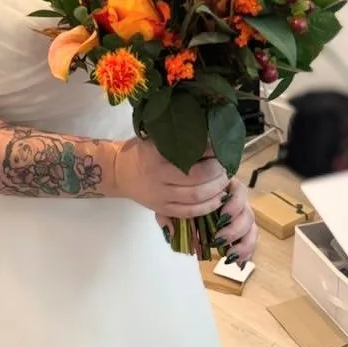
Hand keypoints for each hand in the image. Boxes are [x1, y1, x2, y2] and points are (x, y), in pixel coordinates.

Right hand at [113, 137, 229, 217]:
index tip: (221, 147)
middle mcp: (157, 177)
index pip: (189, 155)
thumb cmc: (142, 151)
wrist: (120, 172)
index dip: (209, 152)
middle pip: (196, 179)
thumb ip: (179, 139)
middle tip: (227, 164)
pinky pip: (189, 212)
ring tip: (225, 179)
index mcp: (156, 156)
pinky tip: (219, 198)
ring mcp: (160, 196)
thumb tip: (211, 134)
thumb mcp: (156, 139)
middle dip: (217, 173)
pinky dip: (208, 206)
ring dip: (216, 189)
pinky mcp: (162, 209)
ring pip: (196, 197)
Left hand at [156, 177, 257, 263]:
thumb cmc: (180, 197)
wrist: (181, 200)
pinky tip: (238, 264)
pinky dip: (246, 252)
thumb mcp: (173, 203)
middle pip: (247, 213)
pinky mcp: (241, 231)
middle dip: (235, 229)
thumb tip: (171, 233)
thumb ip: (170, 214)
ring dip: (242, 244)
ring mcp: (240, 216)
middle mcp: (235, 200)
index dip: (234, 205)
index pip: (239, 191)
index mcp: (224, 187)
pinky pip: (249, 241)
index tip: (222, 217)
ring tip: (228, 256)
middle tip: (218, 240)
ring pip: (251, 228)